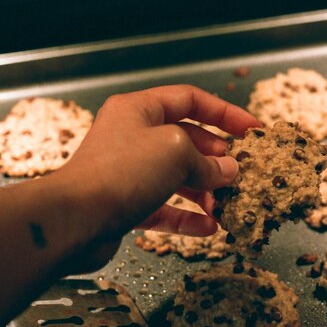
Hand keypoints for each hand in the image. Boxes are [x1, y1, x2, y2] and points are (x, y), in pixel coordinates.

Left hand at [52, 84, 259, 271]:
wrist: (74, 220)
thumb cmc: (121, 172)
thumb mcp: (176, 153)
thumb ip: (208, 161)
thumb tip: (229, 171)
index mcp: (139, 110)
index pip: (191, 100)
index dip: (225, 113)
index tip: (251, 129)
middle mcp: (132, 137)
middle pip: (185, 140)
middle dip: (216, 157)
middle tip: (240, 171)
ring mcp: (128, 172)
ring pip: (176, 177)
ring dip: (204, 190)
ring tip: (227, 203)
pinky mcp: (126, 204)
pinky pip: (164, 207)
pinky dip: (187, 217)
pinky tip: (210, 227)